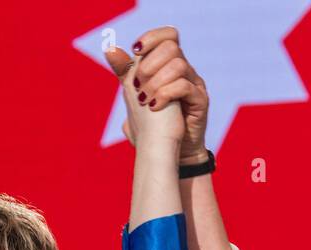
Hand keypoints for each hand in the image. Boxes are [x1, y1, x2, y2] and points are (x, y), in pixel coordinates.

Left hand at [104, 29, 185, 155]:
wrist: (167, 153)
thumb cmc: (151, 124)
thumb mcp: (134, 95)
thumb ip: (125, 72)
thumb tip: (110, 50)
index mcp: (169, 65)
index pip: (168, 36)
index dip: (152, 37)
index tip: (136, 50)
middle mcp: (184, 71)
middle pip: (172, 47)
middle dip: (149, 64)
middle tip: (137, 84)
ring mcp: (194, 84)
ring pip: (179, 65)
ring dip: (156, 82)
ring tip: (144, 100)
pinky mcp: (200, 101)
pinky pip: (185, 87)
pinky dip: (166, 95)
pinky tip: (154, 107)